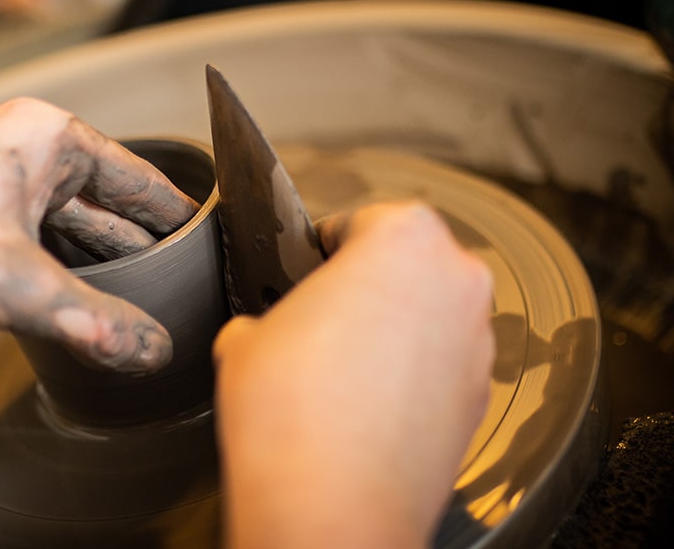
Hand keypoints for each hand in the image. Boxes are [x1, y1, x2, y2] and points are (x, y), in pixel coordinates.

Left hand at [0, 98, 197, 370]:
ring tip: (140, 299)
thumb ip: (98, 323)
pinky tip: (77, 300)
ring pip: (59, 222)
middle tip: (181, 282)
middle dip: (135, 244)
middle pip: (97, 199)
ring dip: (94, 263)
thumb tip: (157, 352)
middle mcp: (13, 147)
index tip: (208, 237)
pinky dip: (55, 269)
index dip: (173, 211)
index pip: (133, 173)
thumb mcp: (22, 287)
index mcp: (42, 134)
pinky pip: (26, 240)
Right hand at [213, 201, 493, 547]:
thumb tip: (266, 332)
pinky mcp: (479, 397)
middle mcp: (457, 280)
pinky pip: (439, 366)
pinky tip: (364, 404)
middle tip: (319, 321)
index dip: (322, 249)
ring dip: (390, 331)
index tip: (308, 271)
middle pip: (404, 265)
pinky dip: (409, 376)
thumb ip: (268, 313)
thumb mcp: (249, 335)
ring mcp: (476, 342)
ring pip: (426, 316)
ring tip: (338, 371)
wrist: (331, 506)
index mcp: (405, 236)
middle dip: (365, 287)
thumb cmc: (293, 410)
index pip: (359, 222)